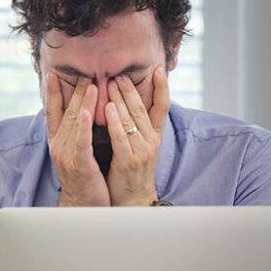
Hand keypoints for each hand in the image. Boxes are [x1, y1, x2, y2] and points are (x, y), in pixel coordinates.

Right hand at [44, 73, 109, 206]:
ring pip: (75, 124)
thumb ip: (75, 133)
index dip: (52, 93)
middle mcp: (58, 146)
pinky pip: (81, 142)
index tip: (53, 73)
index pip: (52, 112)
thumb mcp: (74, 152)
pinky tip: (88, 112)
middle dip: (74, 91)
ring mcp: (67, 155)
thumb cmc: (83, 178)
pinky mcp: (80, 164)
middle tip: (84, 72)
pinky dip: (84, 126)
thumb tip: (79, 112)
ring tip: (91, 84)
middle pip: (66, 112)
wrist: (82, 207)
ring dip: (83, 102)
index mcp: (57, 142)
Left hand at [103, 65, 169, 206]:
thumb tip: (130, 103)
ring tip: (111, 83)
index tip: (157, 68)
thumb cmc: (131, 171)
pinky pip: (121, 137)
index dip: (162, 87)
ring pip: (131, 120)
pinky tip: (108, 107)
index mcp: (155, 136)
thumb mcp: (140, 146)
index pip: (162, 106)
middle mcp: (151, 141)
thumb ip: (137, 125)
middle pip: (143, 108)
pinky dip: (115, 121)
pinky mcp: (128, 161)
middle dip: (131, 89)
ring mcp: (141, 151)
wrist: (132, 201)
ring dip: (121, 99)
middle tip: (120, 72)